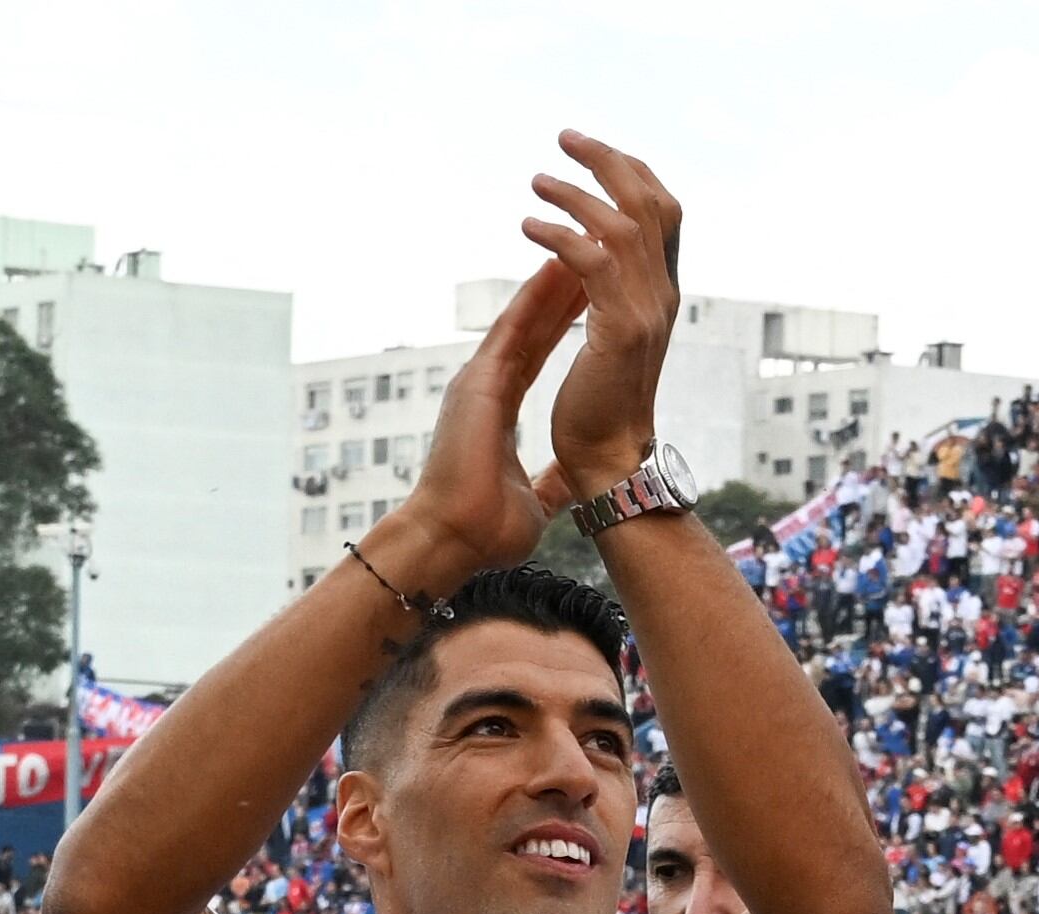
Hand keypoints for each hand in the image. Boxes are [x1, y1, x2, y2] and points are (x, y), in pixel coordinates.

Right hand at [398, 259, 585, 577]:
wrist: (452, 540)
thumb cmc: (483, 529)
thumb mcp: (534, 500)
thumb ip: (551, 482)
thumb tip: (574, 481)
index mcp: (496, 410)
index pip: (534, 355)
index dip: (558, 324)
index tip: (584, 297)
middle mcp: (486, 388)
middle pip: (529, 328)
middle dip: (558, 292)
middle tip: (586, 254)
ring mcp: (479, 383)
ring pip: (521, 320)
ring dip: (551, 284)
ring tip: (578, 247)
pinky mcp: (479, 385)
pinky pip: (512, 332)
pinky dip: (534, 300)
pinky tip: (555, 270)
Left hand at [522, 129, 682, 500]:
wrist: (610, 461)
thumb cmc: (600, 412)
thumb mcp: (613, 343)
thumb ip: (609, 300)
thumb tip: (587, 265)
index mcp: (660, 295)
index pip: (662, 213)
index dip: (632, 174)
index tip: (591, 153)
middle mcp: (661, 296)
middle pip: (650, 203)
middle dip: (608, 161)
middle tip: (566, 138)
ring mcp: (646, 312)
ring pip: (620, 224)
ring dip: (575, 194)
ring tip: (536, 183)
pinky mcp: (620, 329)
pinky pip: (590, 260)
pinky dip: (558, 235)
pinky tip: (530, 227)